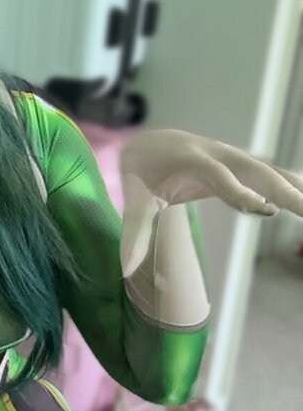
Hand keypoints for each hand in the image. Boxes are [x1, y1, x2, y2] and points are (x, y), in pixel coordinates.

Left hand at [119, 129, 302, 275]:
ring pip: (269, 170)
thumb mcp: (135, 199)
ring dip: (294, 187)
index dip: (240, 191)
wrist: (149, 142)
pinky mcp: (240, 165)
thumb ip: (134, 232)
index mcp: (191, 159)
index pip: (219, 176)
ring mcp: (232, 157)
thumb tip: (124, 268)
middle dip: (282, 190)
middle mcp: (217, 154)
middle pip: (255, 170)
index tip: (263, 209)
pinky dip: (291, 183)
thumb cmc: (141, 172)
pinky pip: (270, 173)